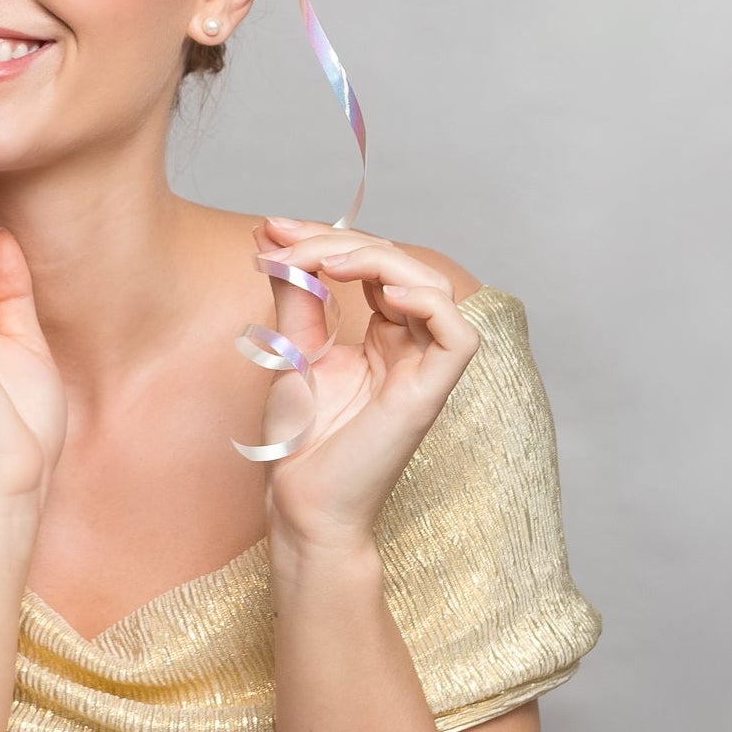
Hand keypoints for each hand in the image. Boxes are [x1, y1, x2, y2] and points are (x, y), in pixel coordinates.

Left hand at [247, 218, 480, 552]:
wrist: (302, 503)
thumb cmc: (301, 439)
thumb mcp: (291, 348)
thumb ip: (293, 294)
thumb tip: (272, 236)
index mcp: (383, 334)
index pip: (371, 263)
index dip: (327, 237)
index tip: (272, 228)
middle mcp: (409, 345)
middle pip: (399, 265)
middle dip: (341, 241)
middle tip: (286, 238)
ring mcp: (423, 368)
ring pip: (433, 288)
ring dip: (380, 261)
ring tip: (328, 262)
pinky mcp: (431, 394)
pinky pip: (459, 338)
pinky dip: (430, 306)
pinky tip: (387, 293)